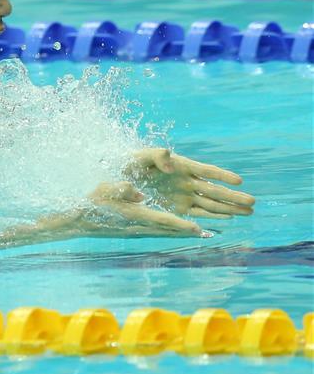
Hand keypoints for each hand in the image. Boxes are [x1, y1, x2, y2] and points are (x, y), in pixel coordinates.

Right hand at [84, 181, 207, 237]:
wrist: (80, 220)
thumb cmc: (93, 202)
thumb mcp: (105, 189)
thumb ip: (122, 189)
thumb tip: (138, 193)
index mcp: (135, 215)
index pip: (162, 220)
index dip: (181, 225)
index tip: (199, 229)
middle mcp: (140, 227)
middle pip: (170, 230)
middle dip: (190, 231)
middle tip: (211, 233)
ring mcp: (138, 231)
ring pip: (166, 232)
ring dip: (184, 232)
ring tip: (203, 232)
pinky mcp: (135, 231)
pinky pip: (159, 232)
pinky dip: (173, 231)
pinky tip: (180, 230)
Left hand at [125, 148, 254, 219]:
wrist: (121, 176)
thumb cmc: (132, 162)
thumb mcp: (142, 156)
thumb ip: (157, 155)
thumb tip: (170, 160)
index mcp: (182, 166)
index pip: (206, 170)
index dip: (222, 175)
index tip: (239, 181)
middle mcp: (187, 181)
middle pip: (215, 190)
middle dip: (233, 197)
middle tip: (253, 202)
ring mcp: (184, 195)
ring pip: (211, 203)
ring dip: (229, 208)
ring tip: (249, 212)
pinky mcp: (178, 207)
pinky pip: (199, 212)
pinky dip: (213, 215)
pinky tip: (229, 218)